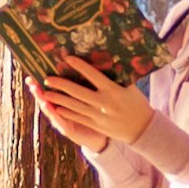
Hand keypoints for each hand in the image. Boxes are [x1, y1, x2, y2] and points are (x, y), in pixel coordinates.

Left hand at [32, 64, 151, 152]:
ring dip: (58, 99)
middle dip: (61, 85)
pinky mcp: (96, 126)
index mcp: (113, 90)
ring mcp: (99, 116)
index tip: (67, 58)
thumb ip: (117, 76)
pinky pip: (78, 117)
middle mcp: (104, 103)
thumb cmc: (137, 103)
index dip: (79, 66)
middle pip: (78, 92)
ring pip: (74, 106)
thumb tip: (107, 59)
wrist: (142, 129)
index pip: (93, 75)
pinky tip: (56, 107)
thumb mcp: (130, 87)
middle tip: (47, 78)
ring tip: (45, 93)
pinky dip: (66, 112)